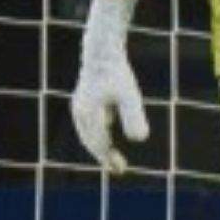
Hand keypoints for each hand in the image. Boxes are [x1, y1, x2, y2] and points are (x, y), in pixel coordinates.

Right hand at [70, 0, 148, 172]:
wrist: (102, 49)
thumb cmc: (117, 72)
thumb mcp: (129, 94)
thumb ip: (133, 116)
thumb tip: (140, 139)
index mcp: (88, 114)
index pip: (98, 143)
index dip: (109, 158)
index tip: (121, 169)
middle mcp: (80, 112)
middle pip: (90, 141)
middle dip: (104, 156)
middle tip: (119, 169)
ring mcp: (79, 106)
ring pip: (88, 133)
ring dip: (100, 146)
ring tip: (113, 157)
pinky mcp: (83, 100)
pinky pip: (89, 124)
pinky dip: (98, 133)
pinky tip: (109, 132)